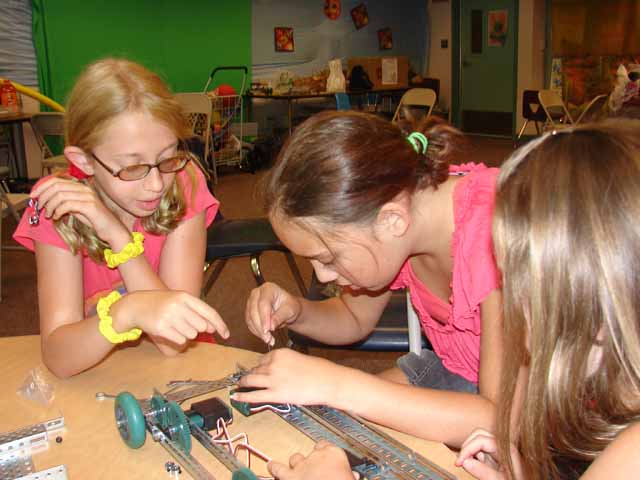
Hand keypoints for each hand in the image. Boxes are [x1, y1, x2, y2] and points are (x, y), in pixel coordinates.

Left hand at [31, 177, 126, 242]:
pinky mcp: (90, 206)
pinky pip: (67, 204)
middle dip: (43, 196)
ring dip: (50, 205)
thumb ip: (65, 202)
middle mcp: (85, 189)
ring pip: (60, 195)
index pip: (57, 180)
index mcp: (81, 187)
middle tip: (39, 207)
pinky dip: (58, 210)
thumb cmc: (96, 221)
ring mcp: (88, 196)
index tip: (33, 196)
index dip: (42, 187)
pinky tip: (57, 217)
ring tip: (49, 214)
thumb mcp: (77, 209)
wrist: (113, 231)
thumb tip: (47, 200)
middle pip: (56, 186)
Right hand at [112, 291, 229, 345]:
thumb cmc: (163, 303)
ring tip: (175, 325)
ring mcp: (169, 316)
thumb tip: (212, 328)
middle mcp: (178, 305)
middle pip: (201, 326)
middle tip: (184, 323)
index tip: (227, 335)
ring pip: (191, 334)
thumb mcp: (180, 302)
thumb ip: (197, 313)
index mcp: (186, 297)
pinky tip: (169, 331)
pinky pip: (180, 340)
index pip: (210, 312)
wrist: (136, 305)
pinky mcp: (161, 328)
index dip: (220, 325)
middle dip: (197, 329)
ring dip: (187, 334)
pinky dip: (178, 339)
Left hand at [234, 348, 343, 405]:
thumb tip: (276, 371)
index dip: (261, 366)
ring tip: (239, 386)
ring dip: (244, 383)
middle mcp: (273, 364)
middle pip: (255, 369)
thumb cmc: (319, 370)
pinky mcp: (275, 395)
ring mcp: (272, 380)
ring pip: (251, 380)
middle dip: (251, 375)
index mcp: (279, 353)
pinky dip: (242, 396)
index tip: (259, 371)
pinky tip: (235, 396)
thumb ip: (285, 363)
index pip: (263, 359)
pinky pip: (254, 396)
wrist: (328, 382)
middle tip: (246, 379)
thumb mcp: (299, 358)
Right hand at [245, 282, 301, 345]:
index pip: (263, 303)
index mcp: (268, 288)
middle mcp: (257, 293)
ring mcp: (251, 302)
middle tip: (268, 338)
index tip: (268, 330)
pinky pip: (250, 324)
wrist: (287, 309)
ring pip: (250, 318)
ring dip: (258, 331)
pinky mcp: (249, 312)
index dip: (264, 317)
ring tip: (269, 340)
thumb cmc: (290, 306)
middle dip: (260, 327)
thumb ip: (280, 317)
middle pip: (254, 311)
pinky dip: (256, 332)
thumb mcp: (290, 310)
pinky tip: (266, 338)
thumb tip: (271, 326)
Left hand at [268, 440, 357, 479]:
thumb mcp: (352, 478)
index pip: (329, 447)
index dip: (328, 454)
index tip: (330, 461)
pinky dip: (273, 467)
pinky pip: (278, 469)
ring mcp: (302, 465)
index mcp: (335, 454)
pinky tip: (270, 465)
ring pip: (296, 458)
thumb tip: (355, 477)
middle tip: (317, 470)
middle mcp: (317, 456)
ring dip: (296, 463)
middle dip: (314, 460)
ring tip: (296, 467)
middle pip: (313, 451)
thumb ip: (351, 475)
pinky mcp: (290, 476)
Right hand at [455, 429, 522, 479]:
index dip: (466, 449)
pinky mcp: (497, 459)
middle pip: (479, 435)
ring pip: (479, 443)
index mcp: (506, 448)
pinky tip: (475, 467)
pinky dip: (474, 457)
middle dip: (467, 447)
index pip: (480, 439)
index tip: (458, 463)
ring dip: (470, 452)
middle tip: (461, 462)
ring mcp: (500, 452)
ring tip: (468, 465)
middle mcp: (503, 446)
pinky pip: (482, 452)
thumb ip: (483, 471)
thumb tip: (465, 462)